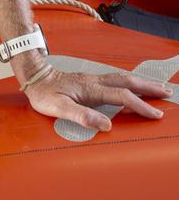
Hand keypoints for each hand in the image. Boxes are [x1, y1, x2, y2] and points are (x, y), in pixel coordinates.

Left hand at [24, 67, 173, 131]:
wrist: (34, 76)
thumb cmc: (44, 93)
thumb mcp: (58, 107)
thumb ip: (81, 115)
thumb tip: (106, 124)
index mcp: (90, 88)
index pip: (121, 96)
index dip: (139, 106)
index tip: (155, 115)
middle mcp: (94, 81)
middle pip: (126, 82)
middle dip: (148, 87)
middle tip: (167, 92)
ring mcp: (92, 79)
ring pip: (121, 78)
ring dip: (140, 82)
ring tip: (156, 88)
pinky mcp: (89, 80)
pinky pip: (115, 79)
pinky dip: (129, 82)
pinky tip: (132, 86)